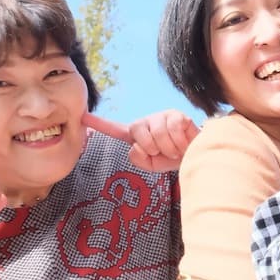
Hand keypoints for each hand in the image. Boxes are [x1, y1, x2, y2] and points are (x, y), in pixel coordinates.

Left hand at [84, 110, 199, 171]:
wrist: (197, 156)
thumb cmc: (174, 159)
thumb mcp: (153, 165)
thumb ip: (139, 158)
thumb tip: (137, 144)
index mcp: (137, 135)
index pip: (115, 129)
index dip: (99, 123)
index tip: (83, 116)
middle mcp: (147, 122)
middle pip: (139, 135)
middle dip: (154, 149)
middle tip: (166, 152)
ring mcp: (161, 116)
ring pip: (157, 135)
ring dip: (170, 148)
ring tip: (177, 149)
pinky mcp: (177, 114)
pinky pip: (173, 130)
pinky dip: (180, 143)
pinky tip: (185, 143)